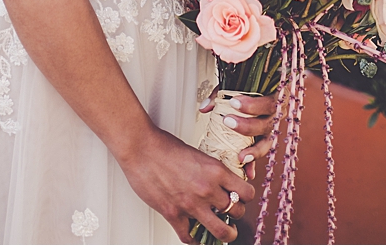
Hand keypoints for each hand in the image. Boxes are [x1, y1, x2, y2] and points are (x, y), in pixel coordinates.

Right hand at [119, 125, 256, 243]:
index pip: (247, 193)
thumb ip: (209, 171)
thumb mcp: (196, 153)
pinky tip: (195, 236)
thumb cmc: (163, 145)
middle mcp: (207, 189)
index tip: (242, 197)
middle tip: (230, 213)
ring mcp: (191, 204)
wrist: (139, 147)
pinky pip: (190, 236)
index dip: (246, 197)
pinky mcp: (173, 214)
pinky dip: (194, 239)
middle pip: (236, 212)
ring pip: (222, 231)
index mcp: (215, 171)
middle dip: (235, 213)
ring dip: (226, 234)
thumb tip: (218, 182)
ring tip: (224, 232)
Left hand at [198, 91, 278, 183]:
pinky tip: (248, 171)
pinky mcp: (264, 141)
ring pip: (266, 142)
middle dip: (247, 126)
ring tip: (241, 156)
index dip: (252, 105)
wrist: (259, 90)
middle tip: (228, 122)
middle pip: (266, 124)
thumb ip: (220, 95)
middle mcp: (274, 116)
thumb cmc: (247, 90)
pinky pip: (260, 153)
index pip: (267, 103)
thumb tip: (205, 108)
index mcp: (272, 99)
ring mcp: (270, 130)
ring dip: (254, 150)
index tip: (234, 102)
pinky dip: (253, 162)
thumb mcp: (234, 87)